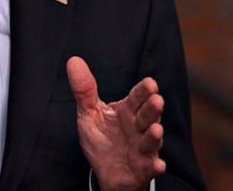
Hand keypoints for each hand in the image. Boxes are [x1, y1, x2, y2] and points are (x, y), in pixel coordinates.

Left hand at [67, 56, 165, 190]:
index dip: (143, 91)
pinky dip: (155, 166)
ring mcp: (143, 148)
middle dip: (152, 109)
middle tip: (156, 100)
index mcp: (128, 110)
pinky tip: (158, 164)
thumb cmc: (103, 139)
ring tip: (156, 129)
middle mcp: (139, 127)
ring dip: (154, 135)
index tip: (150, 83)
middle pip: (148, 115)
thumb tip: (73, 61)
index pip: (137, 97)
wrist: (107, 171)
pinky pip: (151, 167)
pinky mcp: (143, 168)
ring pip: (151, 140)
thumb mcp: (89, 113)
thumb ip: (84, 89)